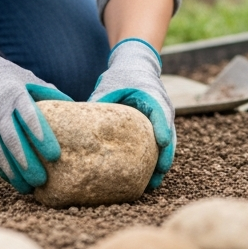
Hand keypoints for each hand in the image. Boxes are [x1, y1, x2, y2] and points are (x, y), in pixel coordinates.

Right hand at [0, 25, 71, 192]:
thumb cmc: (5, 76)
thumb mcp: (26, 79)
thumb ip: (48, 94)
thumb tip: (75, 108)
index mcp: (13, 93)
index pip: (29, 116)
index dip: (42, 136)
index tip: (55, 155)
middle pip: (11, 139)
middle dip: (27, 163)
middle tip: (42, 181)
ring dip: (12, 172)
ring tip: (28, 188)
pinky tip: (11, 179)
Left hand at [88, 38, 174, 188]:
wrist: (136, 64)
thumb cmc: (121, 75)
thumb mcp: (108, 86)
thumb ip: (99, 104)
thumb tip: (79, 127)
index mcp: (152, 95)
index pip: (161, 113)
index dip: (162, 128)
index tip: (161, 142)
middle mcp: (163, 107)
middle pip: (168, 135)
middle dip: (164, 156)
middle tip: (156, 176)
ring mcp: (164, 117)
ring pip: (168, 143)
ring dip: (162, 162)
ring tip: (152, 184)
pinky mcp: (160, 125)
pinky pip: (162, 144)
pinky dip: (157, 158)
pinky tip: (148, 177)